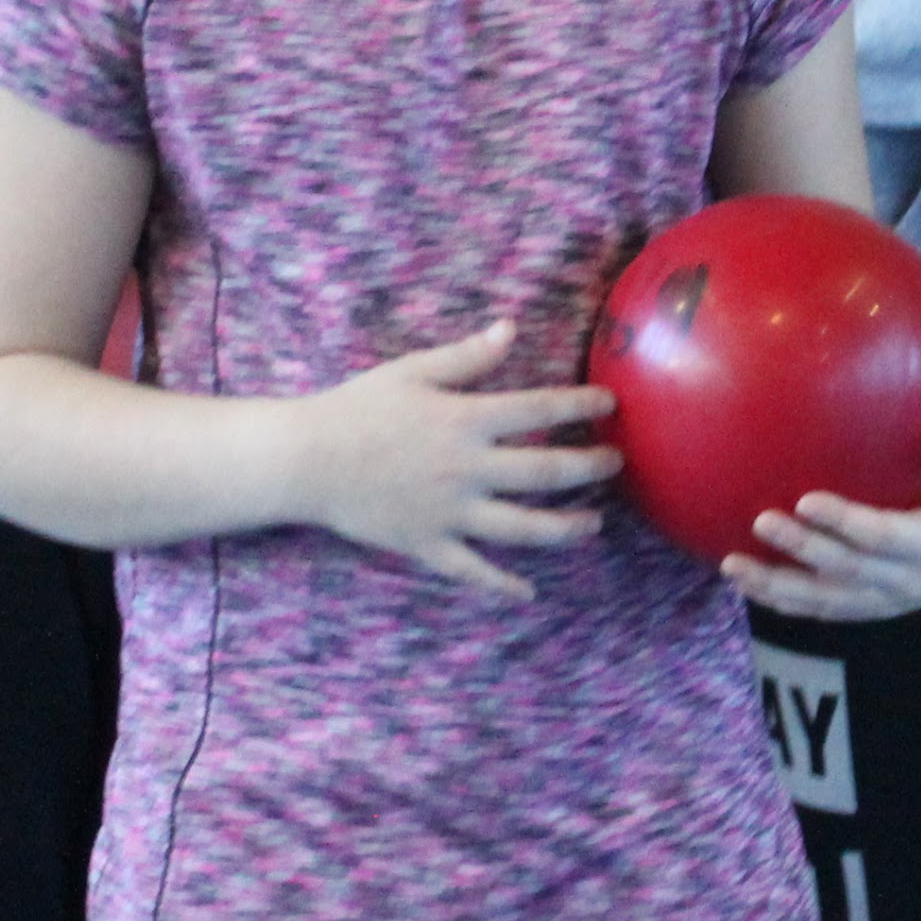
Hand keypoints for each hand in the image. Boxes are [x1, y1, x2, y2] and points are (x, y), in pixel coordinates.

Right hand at [289, 319, 622, 601]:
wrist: (305, 460)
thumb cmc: (356, 408)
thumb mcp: (411, 371)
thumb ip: (466, 357)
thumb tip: (510, 328)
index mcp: (463, 420)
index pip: (538, 411)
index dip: (579, 406)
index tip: (610, 403)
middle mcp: (465, 469)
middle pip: (544, 473)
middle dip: (588, 468)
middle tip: (615, 464)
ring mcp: (449, 512)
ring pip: (522, 527)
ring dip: (565, 529)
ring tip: (592, 525)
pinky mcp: (427, 545)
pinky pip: (473, 571)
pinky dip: (502, 585)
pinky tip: (528, 592)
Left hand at [730, 424, 920, 622]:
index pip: (882, 537)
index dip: (845, 523)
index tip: (806, 499)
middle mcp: (902, 582)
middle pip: (844, 569)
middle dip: (801, 548)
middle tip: (761, 521)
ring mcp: (878, 603)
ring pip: (820, 599)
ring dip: (775, 584)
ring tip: (731, 565)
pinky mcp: (860, 611)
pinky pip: (814, 611)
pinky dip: (777, 601)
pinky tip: (742, 584)